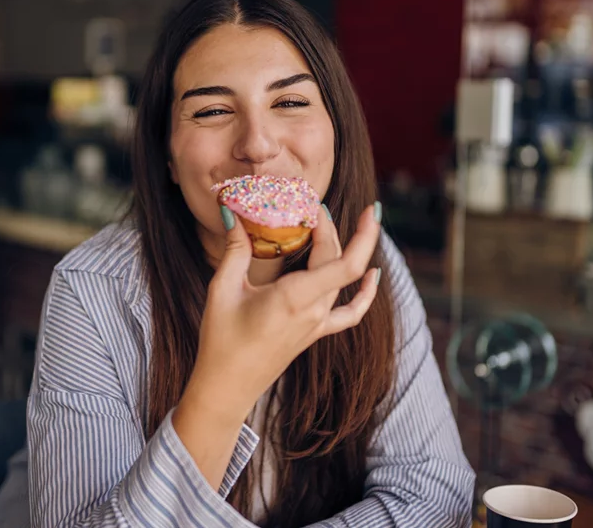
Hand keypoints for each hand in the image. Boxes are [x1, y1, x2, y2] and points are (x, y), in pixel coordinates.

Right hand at [184, 203, 381, 423]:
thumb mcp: (222, 289)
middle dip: (330, 228)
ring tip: (327, 224)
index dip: (347, 230)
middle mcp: (313, 312)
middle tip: (310, 206)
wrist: (227, 387)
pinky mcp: (315, 332)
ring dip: (340, 248)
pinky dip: (365, 293)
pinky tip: (372, 275)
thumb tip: (230, 211)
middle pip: (340, 261)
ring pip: (343, 279)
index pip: (343, 263)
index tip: (322, 205)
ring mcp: (318, 324)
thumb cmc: (221, 341)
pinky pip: (350, 312)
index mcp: (294, 299)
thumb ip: (234, 249)